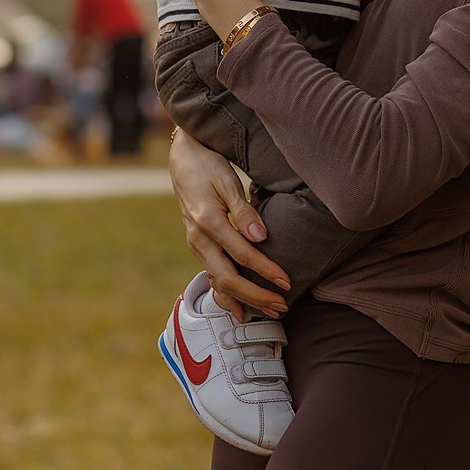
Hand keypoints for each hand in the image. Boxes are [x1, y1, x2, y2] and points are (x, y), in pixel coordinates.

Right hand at [169, 127, 290, 318]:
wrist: (182, 158)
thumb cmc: (209, 165)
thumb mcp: (227, 181)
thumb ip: (244, 210)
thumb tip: (261, 237)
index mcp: (208, 222)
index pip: (242, 255)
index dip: (266, 271)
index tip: (287, 282)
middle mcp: (199, 239)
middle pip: (228, 279)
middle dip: (256, 296)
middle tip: (282, 306)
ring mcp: (196, 245)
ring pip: (219, 282)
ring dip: (244, 299)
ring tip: (269, 311)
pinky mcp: (198, 245)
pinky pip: (212, 276)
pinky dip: (226, 295)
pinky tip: (240, 308)